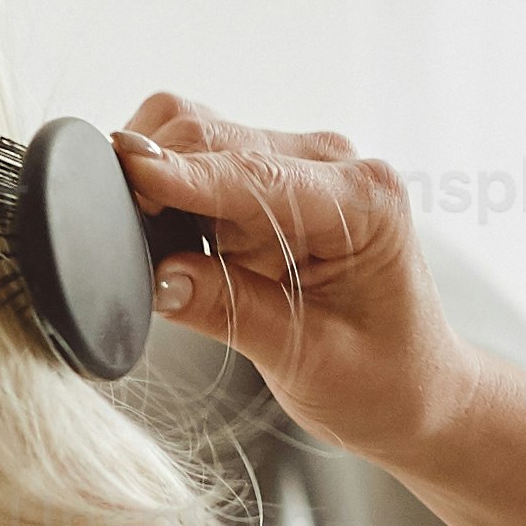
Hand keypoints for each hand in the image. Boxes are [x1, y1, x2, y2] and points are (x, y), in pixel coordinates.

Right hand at [114, 93, 467, 467]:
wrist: (413, 389)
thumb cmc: (382, 381)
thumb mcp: (309, 360)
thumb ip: (233, 312)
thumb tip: (158, 278)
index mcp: (362, 200)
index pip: (253, 174)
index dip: (182, 174)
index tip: (124, 170)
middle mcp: (330, 166)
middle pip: (212, 137)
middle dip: (153, 170)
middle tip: (112, 230)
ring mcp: (296, 167)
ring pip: (194, 136)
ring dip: (155, 175)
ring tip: (143, 240)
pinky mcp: (267, 181)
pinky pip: (196, 162)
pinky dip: (164, 188)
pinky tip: (163, 235)